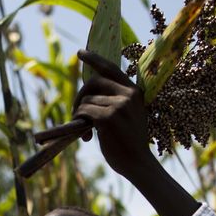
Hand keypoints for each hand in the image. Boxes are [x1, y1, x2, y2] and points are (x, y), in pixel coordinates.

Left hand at [72, 49, 155, 179]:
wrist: (138, 163)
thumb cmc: (130, 142)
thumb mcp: (129, 115)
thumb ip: (115, 100)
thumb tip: (88, 93)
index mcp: (134, 91)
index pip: (111, 68)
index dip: (94, 59)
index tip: (80, 53)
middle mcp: (128, 94)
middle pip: (92, 82)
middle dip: (80, 96)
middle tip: (77, 113)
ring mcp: (119, 105)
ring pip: (86, 101)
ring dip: (80, 116)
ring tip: (87, 133)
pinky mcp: (108, 117)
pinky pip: (83, 112)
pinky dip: (79, 123)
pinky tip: (86, 137)